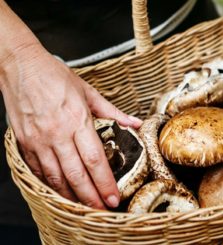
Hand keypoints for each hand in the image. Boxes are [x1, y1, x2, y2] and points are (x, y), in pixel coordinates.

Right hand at [0, 42, 141, 208]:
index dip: (105, 182)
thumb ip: (112, 111)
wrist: (22, 66)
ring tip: (84, 207)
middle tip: (102, 210)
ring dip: (71, 196)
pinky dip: (50, 184)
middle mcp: (58, 133)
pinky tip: (61, 192)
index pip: (95, 159)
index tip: (114, 197)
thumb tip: (133, 123)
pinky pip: (38, 170)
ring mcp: (39, 139)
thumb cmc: (56, 76)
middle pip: (77, 174)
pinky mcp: (25, 142)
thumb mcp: (88, 91)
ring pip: (56, 177)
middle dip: (91, 197)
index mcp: (77, 119)